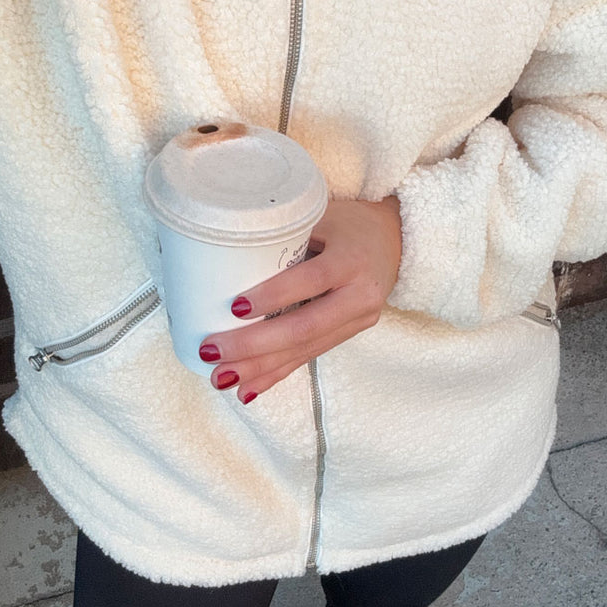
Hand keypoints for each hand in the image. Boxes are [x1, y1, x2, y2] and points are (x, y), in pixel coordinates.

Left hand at [198, 195, 401, 401]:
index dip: (275, 295)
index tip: (235, 308)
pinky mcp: (348, 334)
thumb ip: (286, 236)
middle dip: (255, 345)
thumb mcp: (322, 216)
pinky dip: (276, 374)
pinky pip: (308, 356)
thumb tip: (225, 254)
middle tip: (212, 351)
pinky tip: (248, 390)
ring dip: (259, 368)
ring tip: (221, 377)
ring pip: (304, 350)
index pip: (313, 279)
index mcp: (352, 258)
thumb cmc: (347, 223)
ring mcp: (357, 320)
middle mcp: (360, 295)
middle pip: (305, 327)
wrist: (394, 240)